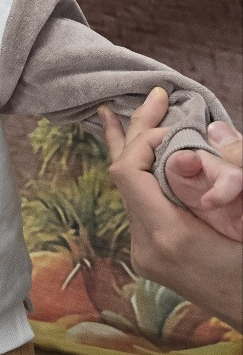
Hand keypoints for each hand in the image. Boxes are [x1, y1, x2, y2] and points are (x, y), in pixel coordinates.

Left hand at [100, 89, 241, 329]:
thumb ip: (235, 172)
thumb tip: (214, 130)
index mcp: (168, 236)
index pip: (129, 172)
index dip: (144, 137)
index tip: (173, 122)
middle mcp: (146, 247)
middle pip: (123, 177)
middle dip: (136, 132)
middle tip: (153, 98)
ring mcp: (145, 254)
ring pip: (128, 191)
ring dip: (138, 151)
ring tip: (134, 115)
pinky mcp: (151, 256)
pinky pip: (138, 205)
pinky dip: (145, 174)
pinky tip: (146, 154)